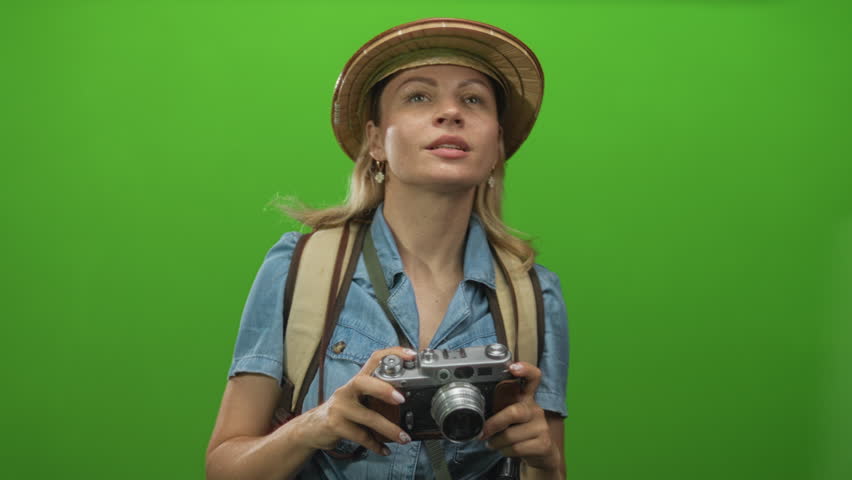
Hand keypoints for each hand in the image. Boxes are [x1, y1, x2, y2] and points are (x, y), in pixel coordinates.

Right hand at [294, 347, 416, 456]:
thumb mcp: (357, 398)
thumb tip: (407, 399)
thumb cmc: (342, 411)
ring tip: (404, 438)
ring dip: (389, 429)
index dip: (392, 354)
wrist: (313, 427)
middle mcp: (347, 390)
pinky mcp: (335, 425)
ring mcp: (340, 408)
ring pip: (367, 417)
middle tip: (402, 399)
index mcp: (356, 381)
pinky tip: (385, 449)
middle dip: (383, 389)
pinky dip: (375, 444)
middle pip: (363, 382)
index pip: (374, 359)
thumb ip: (376, 395)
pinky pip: (360, 437)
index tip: (411, 356)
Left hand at [481, 362, 559, 471]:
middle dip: (494, 424)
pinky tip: (506, 450)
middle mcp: (535, 409)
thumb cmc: (519, 432)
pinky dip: (505, 451)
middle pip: (514, 412)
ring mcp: (541, 426)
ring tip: (495, 443)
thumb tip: (475, 415)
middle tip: (483, 433)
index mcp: (526, 398)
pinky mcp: (543, 444)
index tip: (513, 367)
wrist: (541, 454)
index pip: (532, 378)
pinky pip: (517, 448)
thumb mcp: (509, 417)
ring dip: (497, 442)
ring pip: (511, 435)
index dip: (525, 370)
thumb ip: (497, 410)